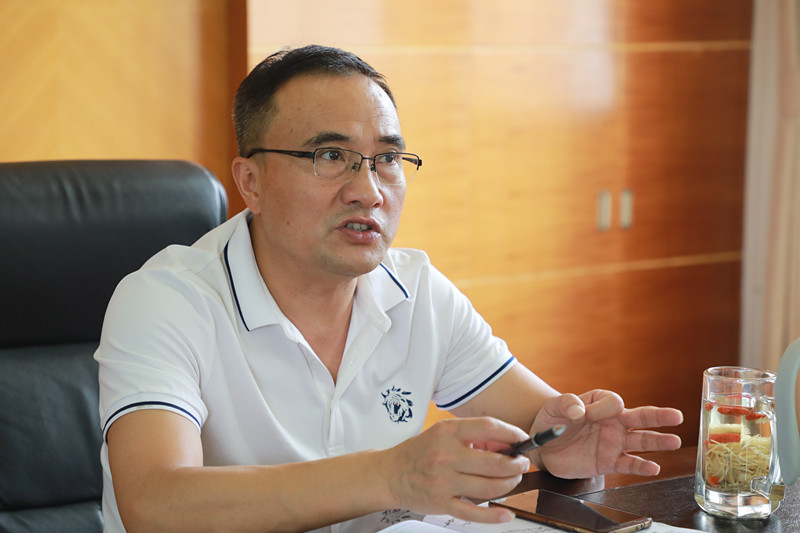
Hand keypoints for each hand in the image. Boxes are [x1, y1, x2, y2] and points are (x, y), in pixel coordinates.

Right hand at [384, 417, 531, 522]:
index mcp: (447, 432)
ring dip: (509, 485)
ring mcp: (443, 482)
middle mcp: (445, 455)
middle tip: (522, 464)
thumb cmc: (419, 452)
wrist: (389, 474)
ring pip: (489, 488)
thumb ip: (471, 436)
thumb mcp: (442, 433)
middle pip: (494, 462)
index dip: (511, 433)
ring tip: (512, 480)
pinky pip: (474, 513)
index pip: (488, 427)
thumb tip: (505, 443)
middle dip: (516, 464)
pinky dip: (494, 515)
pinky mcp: (441, 504)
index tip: (522, 439)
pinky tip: (506, 513)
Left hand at [531, 390, 682, 478]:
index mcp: (600, 402)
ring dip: (658, 441)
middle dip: (659, 416)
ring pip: (641, 440)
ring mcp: (613, 442)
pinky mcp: (609, 462)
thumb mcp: (554, 407)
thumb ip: (567, 404)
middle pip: (640, 417)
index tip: (584, 414)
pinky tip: (653, 467)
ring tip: (674, 441)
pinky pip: (628, 464)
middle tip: (676, 416)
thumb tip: (579, 410)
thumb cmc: (552, 420)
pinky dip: (641, 467)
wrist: (544, 446)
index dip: (604, 408)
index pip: (613, 402)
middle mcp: (613, 421)